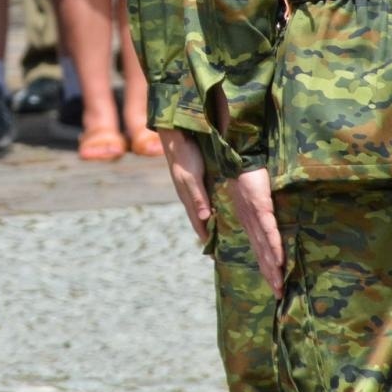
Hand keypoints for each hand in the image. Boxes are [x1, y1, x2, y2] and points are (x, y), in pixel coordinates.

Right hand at [159, 128, 212, 245]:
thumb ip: (198, 196)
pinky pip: (201, 199)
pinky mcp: (193, 178)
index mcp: (188, 197)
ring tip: (216, 233)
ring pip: (200, 209)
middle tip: (215, 249)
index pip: (197, 223)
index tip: (212, 254)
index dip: (204, 237)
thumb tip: (205, 218)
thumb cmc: (185, 156)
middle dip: (206, 233)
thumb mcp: (192, 177)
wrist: (175, 136)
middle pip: (198, 219)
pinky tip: (214, 207)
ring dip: (207, 221)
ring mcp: (190, 187)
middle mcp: (188, 195)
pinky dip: (207, 208)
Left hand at [229, 167, 283, 296]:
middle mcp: (251, 224)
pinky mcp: (260, 206)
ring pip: (265, 246)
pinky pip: (268, 229)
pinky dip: (273, 245)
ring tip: (279, 284)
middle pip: (262, 254)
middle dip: (270, 275)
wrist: (239, 158)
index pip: (259, 250)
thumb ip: (260, 212)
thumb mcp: (253, 199)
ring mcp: (255, 216)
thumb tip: (268, 222)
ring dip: (272, 267)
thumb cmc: (247, 177)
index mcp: (249, 223)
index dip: (266, 268)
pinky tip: (278, 259)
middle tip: (278, 294)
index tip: (273, 285)